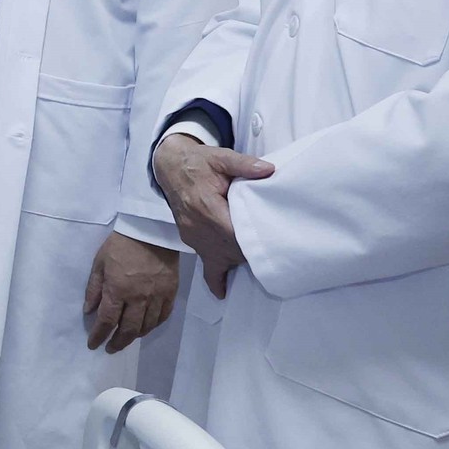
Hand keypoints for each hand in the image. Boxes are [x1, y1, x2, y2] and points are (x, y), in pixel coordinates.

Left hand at [83, 232, 178, 352]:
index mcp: (118, 290)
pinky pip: (163, 317)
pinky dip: (153, 326)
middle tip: (111, 348)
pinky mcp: (171, 293)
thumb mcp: (99, 264)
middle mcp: (138, 298)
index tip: (93, 344)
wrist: (151, 232)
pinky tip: (146, 328)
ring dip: (135, 336)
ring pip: (147, 326)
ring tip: (126, 339)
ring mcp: (157, 297)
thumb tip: (89, 311)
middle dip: (118, 342)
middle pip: (129, 329)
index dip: (99, 335)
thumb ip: (94, 289)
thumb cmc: (120, 245)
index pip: (107, 321)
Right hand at [151, 133, 272, 297]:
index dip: (252, 240)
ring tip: (262, 260)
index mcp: (206, 205)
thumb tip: (269, 169)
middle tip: (276, 252)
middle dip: (253, 252)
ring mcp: (194, 236)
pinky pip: (204, 265)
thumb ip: (244, 164)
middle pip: (231, 250)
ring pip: (223, 258)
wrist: (171, 169)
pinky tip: (222, 292)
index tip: (273, 243)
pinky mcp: (192, 241)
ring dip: (241, 259)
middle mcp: (198, 226)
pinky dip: (215, 279)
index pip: (233, 232)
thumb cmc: (199, 163)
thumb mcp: (221, 157)